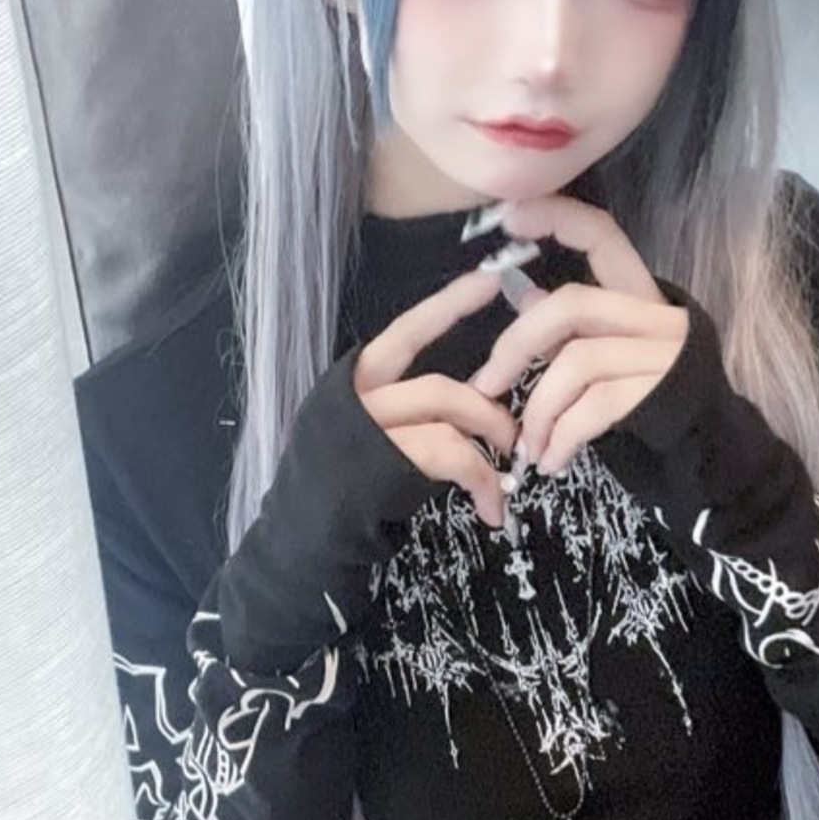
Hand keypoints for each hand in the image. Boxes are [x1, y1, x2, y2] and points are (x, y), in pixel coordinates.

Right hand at [353, 267, 518, 526]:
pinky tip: (494, 508)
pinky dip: (482, 481)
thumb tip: (469, 400)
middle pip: (439, 387)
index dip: (445, 308)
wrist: (304, 537)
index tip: (486, 282)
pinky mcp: (387, 465)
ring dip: (487, 443)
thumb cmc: (342, 487)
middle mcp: (358, 399)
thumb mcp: (366, 434)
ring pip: (447, 418)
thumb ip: (407, 410)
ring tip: (507, 473)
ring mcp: (370, 431)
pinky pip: (452, 456)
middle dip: (486, 409)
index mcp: (354, 383)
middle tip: (513, 434)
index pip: (403, 335)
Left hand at [468, 196, 687, 473]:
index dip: (559, 218)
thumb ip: (569, 330)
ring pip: (577, 362)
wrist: (710, 454)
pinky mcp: (662, 394)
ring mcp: (665, 353)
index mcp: (641, 296)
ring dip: (539, 410)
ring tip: (529, 444)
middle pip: (572, 305)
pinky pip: (594, 407)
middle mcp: (658, 315)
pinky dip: (561, 437)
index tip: (510, 216)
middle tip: (486, 385)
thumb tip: (522, 296)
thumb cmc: (647, 403)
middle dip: (516, 345)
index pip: (603, 235)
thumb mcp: (606, 361)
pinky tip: (551, 459)